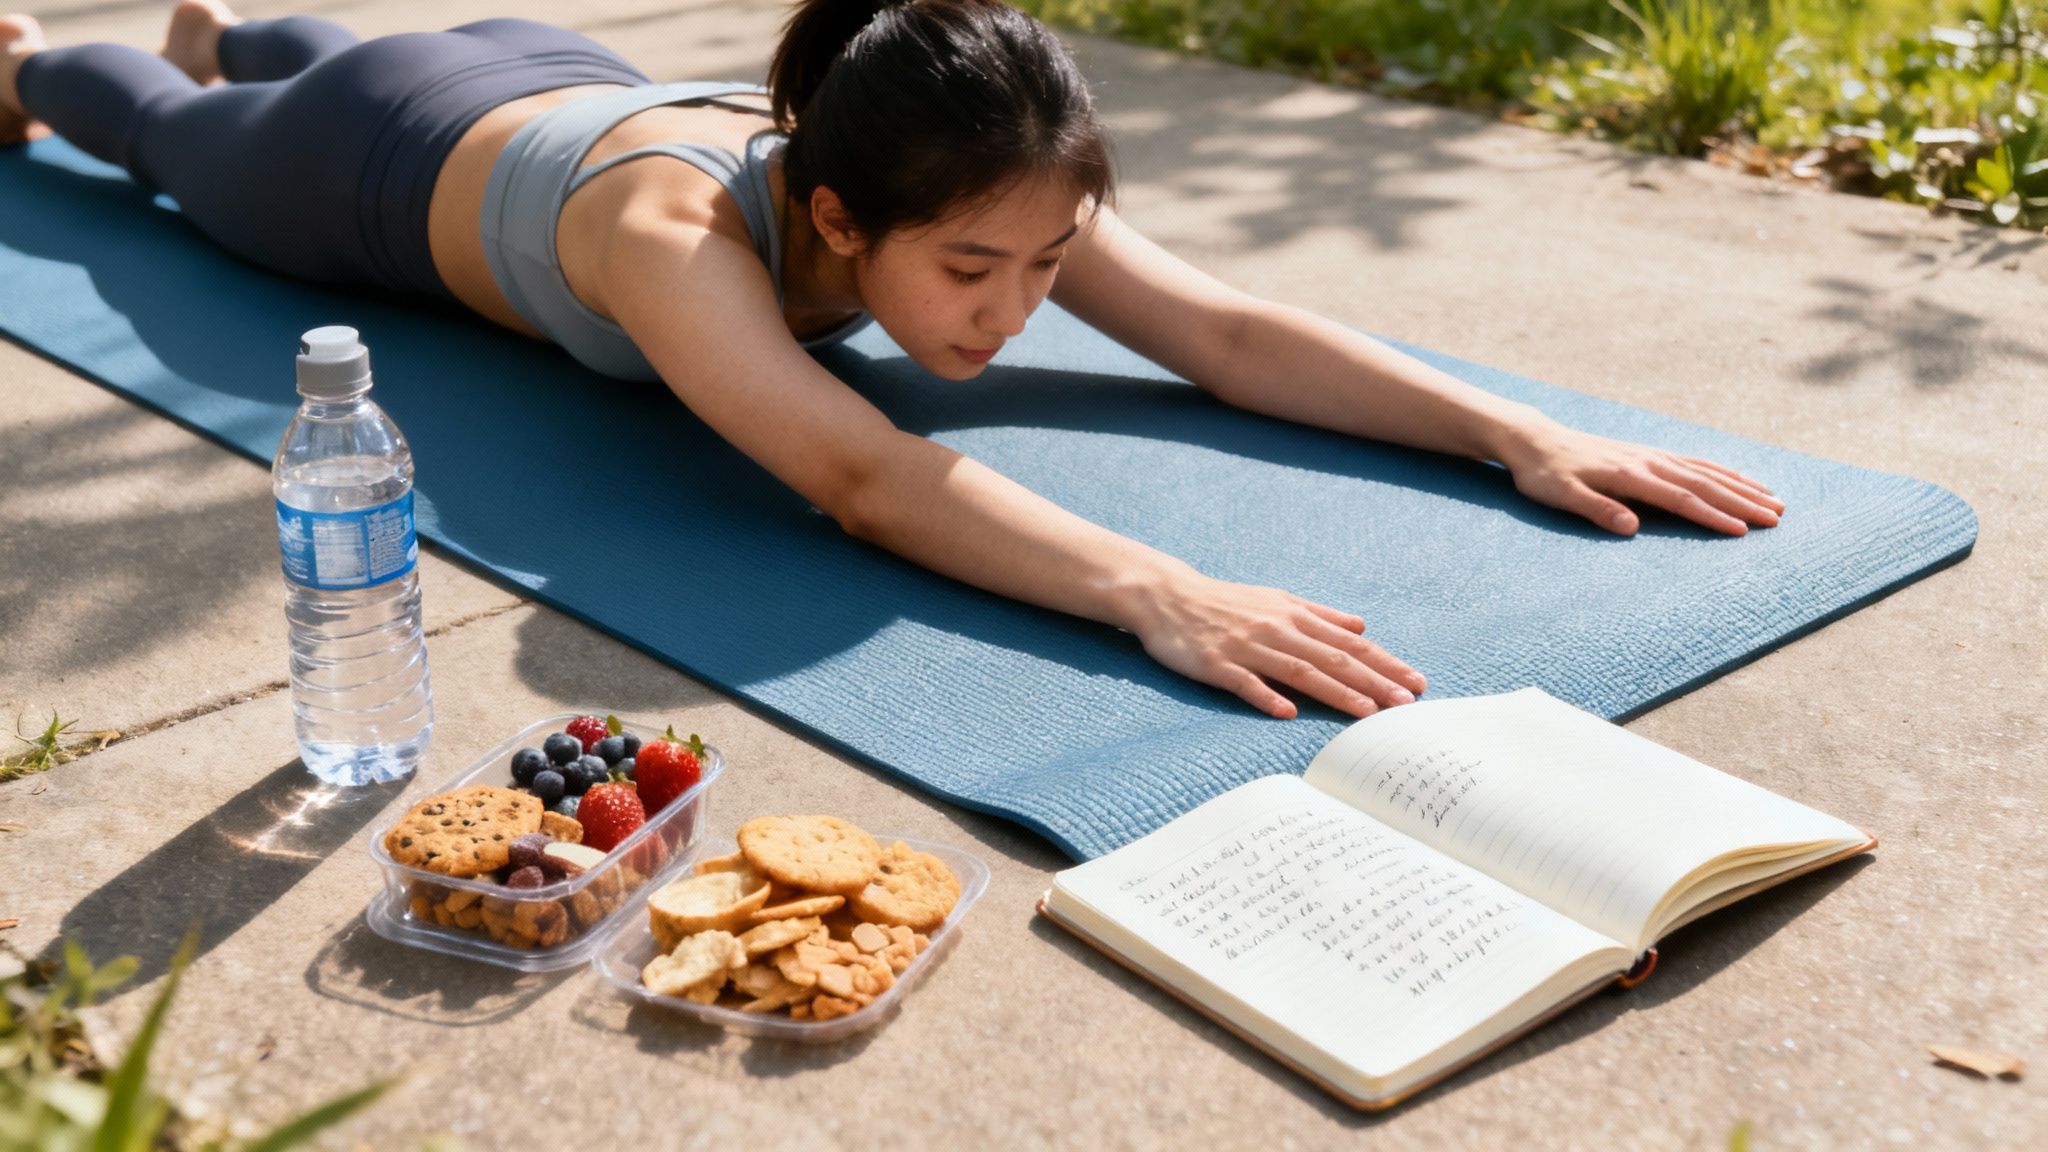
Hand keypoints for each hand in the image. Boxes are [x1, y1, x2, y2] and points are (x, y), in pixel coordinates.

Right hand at [1127, 569, 1427, 719]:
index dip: (1384, 663)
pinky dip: (1267, 696)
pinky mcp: (1216, 663)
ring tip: (1366, 712)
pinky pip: (1245, 682)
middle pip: (1333, 658)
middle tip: (1406, 704)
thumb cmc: (1226, 602)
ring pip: (1298, 670)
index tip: (1415, 683)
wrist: (1168, 596)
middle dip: (1374, 682)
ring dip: (1335, 692)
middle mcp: (1277, 628)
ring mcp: (1246, 646)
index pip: (1349, 643)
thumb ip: (1320, 615)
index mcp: (1294, 615)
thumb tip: (1361, 625)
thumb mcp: (1277, 600)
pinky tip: (1288, 713)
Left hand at [1496, 418, 1785, 535]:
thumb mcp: (1562, 495)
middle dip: (1742, 502)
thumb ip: (1596, 509)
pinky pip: (1695, 462)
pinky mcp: (1650, 454)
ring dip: (1742, 486)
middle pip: (1704, 483)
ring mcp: (1652, 455)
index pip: (1681, 498)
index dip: (1712, 516)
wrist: (1536, 441)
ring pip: (1707, 471)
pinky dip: (1723, 472)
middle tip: (1777, 519)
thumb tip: (1632, 528)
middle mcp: (1648, 461)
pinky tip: (1740, 480)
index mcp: (1630, 475)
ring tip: (1775, 500)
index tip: (1742, 531)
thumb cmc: (1545, 474)